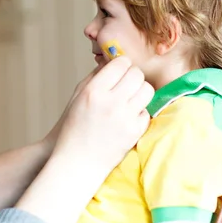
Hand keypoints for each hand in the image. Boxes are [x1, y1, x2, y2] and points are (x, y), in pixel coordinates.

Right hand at [15, 56, 153, 222]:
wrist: (77, 161)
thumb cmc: (74, 128)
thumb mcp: (78, 96)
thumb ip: (96, 76)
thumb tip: (114, 61)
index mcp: (94, 91)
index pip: (120, 63)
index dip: (122, 65)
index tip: (120, 70)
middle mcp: (110, 102)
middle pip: (136, 74)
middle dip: (132, 76)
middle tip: (126, 84)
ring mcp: (124, 117)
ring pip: (147, 90)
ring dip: (140, 92)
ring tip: (131, 99)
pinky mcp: (134, 131)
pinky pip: (147, 111)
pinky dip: (139, 112)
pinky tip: (128, 117)